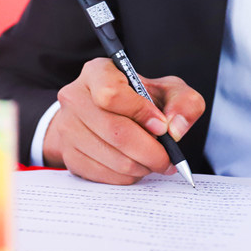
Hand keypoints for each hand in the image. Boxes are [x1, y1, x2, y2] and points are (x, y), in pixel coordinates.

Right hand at [43, 58, 204, 184]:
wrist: (98, 116)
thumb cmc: (134, 101)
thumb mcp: (164, 90)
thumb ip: (183, 102)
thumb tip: (175, 129)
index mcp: (97, 73)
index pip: (111, 94)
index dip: (141, 113)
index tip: (161, 127)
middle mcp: (74, 98)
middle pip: (115, 131)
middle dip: (150, 151)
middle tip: (167, 159)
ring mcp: (67, 128)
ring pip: (111, 157)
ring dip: (140, 167)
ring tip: (152, 163)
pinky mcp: (67, 154)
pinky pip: (101, 174)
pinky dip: (125, 177)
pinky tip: (134, 168)